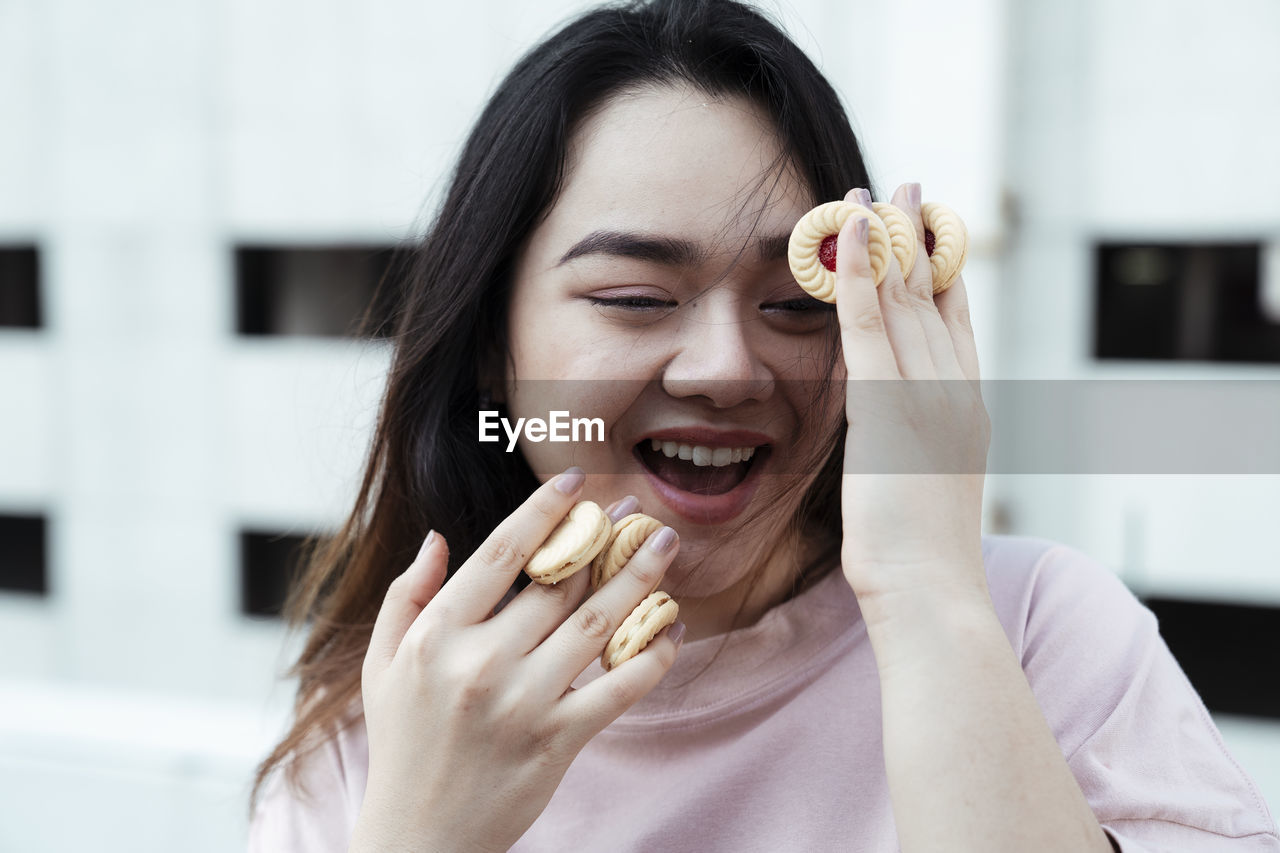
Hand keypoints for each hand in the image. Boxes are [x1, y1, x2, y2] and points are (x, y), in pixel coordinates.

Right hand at [352, 472, 680, 852]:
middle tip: (636, 514)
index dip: (544, 510)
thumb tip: (439, 538)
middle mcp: (481, 663)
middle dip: (604, 539)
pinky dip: (653, 657)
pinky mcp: (558, 740)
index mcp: (437, 636)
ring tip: (665, 546)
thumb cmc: (403, 745)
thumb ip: (407, 596)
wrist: (419, 838)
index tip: (577, 482)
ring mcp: (523, 703)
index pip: (500, 553)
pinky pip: (619, 689)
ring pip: (597, 625)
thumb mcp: (382, 666)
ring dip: (640, 580)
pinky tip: (672, 629)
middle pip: (559, 583)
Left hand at [833, 183, 991, 608]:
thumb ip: (913, 445)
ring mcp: (928, 399)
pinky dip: (858, 278)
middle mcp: (956, 394)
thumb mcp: (926, 489)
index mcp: (967, 412)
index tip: (932, 233)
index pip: (957, 325)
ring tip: (873, 194)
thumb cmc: (922, 562)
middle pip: (934, 300)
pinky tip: (848, 237)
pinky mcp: (890, 411)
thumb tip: (888, 428)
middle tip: (907, 191)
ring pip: (905, 303)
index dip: (944, 272)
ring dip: (885, 244)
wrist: (932, 596)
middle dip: (917, 241)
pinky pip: (870, 328)